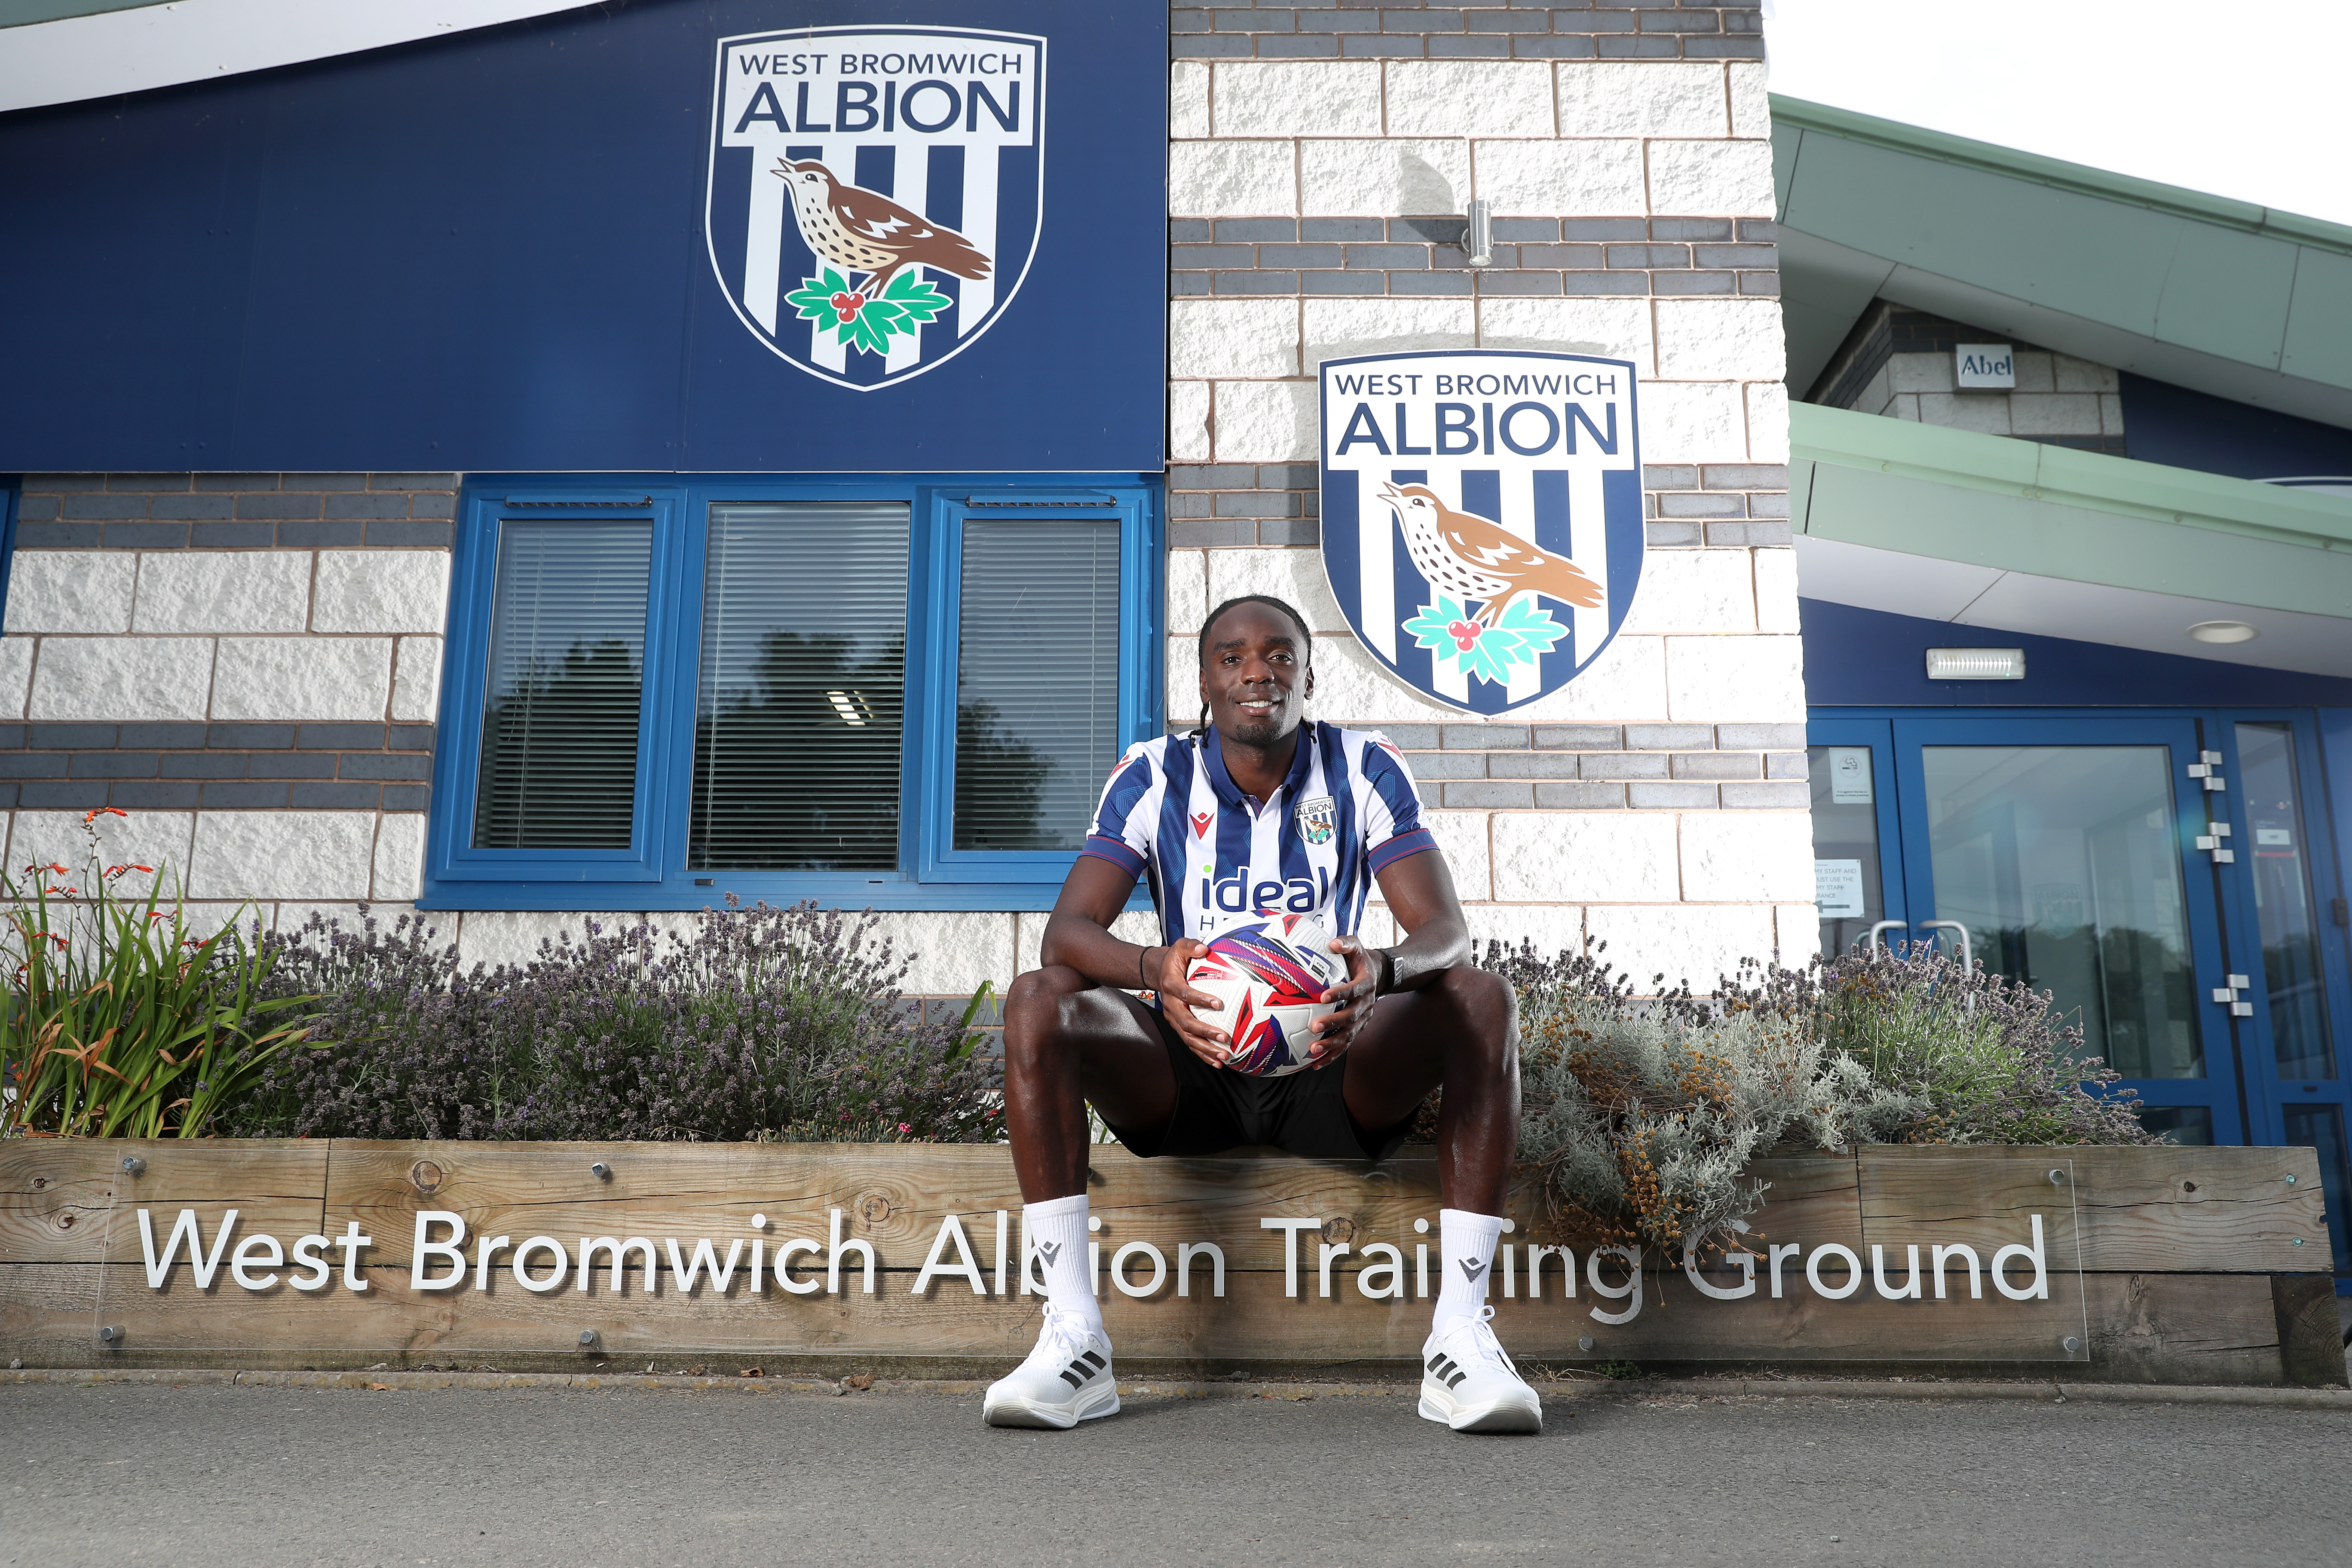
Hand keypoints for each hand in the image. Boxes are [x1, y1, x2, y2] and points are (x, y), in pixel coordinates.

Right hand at [1148, 938, 1232, 1068]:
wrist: (1158, 973)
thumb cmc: (1174, 960)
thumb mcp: (1180, 947)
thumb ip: (1190, 946)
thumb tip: (1204, 947)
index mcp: (1171, 985)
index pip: (1185, 994)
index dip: (1200, 999)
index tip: (1218, 1003)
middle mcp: (1170, 1005)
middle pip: (1186, 1023)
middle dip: (1205, 1032)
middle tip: (1224, 1037)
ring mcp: (1173, 1018)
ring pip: (1188, 1038)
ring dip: (1205, 1049)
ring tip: (1223, 1055)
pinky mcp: (1178, 1026)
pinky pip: (1190, 1043)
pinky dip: (1203, 1054)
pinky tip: (1218, 1061)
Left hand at [1306, 935, 1380, 1066]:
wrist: (1378, 975)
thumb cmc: (1359, 960)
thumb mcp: (1356, 946)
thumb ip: (1345, 943)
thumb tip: (1332, 943)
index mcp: (1366, 984)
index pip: (1354, 990)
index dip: (1340, 994)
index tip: (1323, 997)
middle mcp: (1367, 1004)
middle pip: (1351, 1017)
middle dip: (1333, 1023)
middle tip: (1313, 1026)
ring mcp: (1363, 1019)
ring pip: (1349, 1035)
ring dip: (1332, 1044)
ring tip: (1313, 1049)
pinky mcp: (1358, 1029)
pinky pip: (1345, 1045)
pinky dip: (1332, 1056)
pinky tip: (1315, 1064)